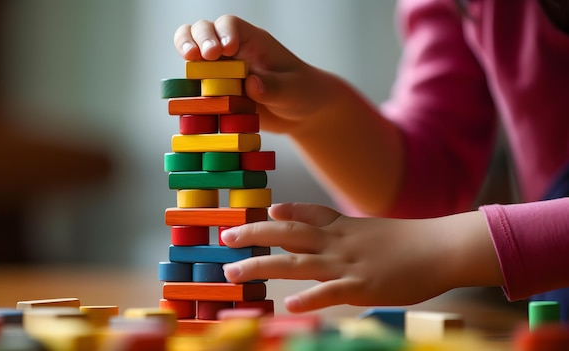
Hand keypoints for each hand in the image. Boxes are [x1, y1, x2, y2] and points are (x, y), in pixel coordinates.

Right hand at [173, 15, 341, 134]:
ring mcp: (221, 71)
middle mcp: (232, 52)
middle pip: (204, 31)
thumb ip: (274, 87)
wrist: (301, 114)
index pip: (230, 25)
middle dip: (197, 39)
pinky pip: (194, 85)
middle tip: (198, 56)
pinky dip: (187, 87)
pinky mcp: (215, 92)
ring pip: (193, 53)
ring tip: (190, 68)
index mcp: (252, 41)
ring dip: (186, 55)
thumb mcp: (293, 91)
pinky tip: (190, 97)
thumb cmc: (302, 93)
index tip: (225, 50)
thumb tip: (251, 84)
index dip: (222, 32)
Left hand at [220, 203, 502, 311]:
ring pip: (297, 263)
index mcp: (343, 226)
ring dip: (262, 265)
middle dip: (254, 234)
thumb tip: (318, 236)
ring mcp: (347, 263)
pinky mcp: (362, 286)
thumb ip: (340, 233)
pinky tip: (289, 305)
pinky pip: (330, 292)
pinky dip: (309, 298)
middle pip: (288, 233)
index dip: (280, 213)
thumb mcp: (370, 231)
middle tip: (226, 237)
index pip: (306, 214)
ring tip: (234, 271)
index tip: (258, 212)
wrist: (443, 247)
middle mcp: (338, 241)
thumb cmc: (410, 243)